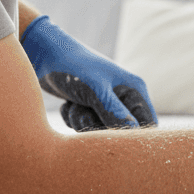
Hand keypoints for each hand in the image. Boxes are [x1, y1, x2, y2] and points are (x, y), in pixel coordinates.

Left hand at [21, 16, 157, 130]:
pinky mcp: (88, 106)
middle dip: (99, 126)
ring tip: (74, 104)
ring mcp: (105, 102)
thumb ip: (115, 113)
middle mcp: (123, 98)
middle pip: (120, 130)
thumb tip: (134, 134)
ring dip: (82, 122)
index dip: (135, 136)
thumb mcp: (96, 91)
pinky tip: (68, 103)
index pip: (148, 123)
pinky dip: (73, 118)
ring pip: (99, 129)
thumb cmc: (75, 67)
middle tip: (85, 112)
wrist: (45, 54)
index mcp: (134, 90)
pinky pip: (84, 126)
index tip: (114, 139)